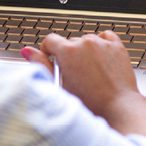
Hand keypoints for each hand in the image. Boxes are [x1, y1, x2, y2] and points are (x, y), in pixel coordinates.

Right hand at [24, 31, 145, 140]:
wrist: (118, 108)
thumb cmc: (90, 102)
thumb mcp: (59, 85)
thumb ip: (41, 64)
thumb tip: (27, 51)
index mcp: (68, 51)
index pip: (50, 40)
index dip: (48, 51)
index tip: (51, 60)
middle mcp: (85, 43)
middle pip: (69, 42)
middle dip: (68, 55)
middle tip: (72, 74)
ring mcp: (103, 43)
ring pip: (86, 40)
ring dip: (84, 51)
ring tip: (88, 71)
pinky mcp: (117, 47)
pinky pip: (104, 37)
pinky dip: (101, 45)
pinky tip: (100, 59)